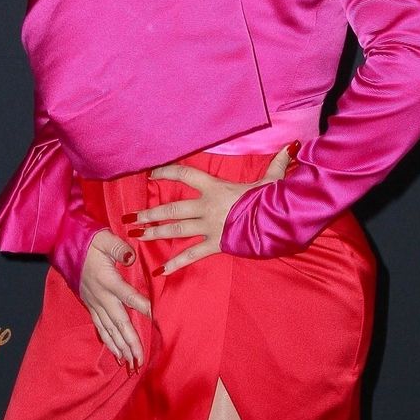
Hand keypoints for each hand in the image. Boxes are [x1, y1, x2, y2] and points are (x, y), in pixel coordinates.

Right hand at [79, 227, 153, 368]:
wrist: (63, 244)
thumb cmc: (88, 240)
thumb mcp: (104, 239)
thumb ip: (118, 248)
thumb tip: (131, 256)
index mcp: (108, 281)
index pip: (130, 297)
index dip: (144, 308)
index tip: (158, 321)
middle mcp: (101, 297)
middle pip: (119, 323)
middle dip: (130, 342)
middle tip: (139, 360)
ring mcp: (94, 303)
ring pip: (109, 330)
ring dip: (120, 348)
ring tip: (130, 363)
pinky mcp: (90, 305)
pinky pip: (100, 327)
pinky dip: (108, 342)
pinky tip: (116, 353)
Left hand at [124, 143, 295, 277]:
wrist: (277, 221)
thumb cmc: (273, 199)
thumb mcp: (272, 180)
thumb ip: (276, 165)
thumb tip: (288, 149)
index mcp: (216, 187)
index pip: (184, 174)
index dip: (166, 171)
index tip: (151, 173)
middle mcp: (207, 206)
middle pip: (172, 208)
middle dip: (150, 213)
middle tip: (131, 217)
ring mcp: (209, 226)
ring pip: (176, 230)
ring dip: (155, 233)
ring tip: (137, 235)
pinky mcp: (216, 244)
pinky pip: (192, 255)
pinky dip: (176, 263)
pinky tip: (161, 270)